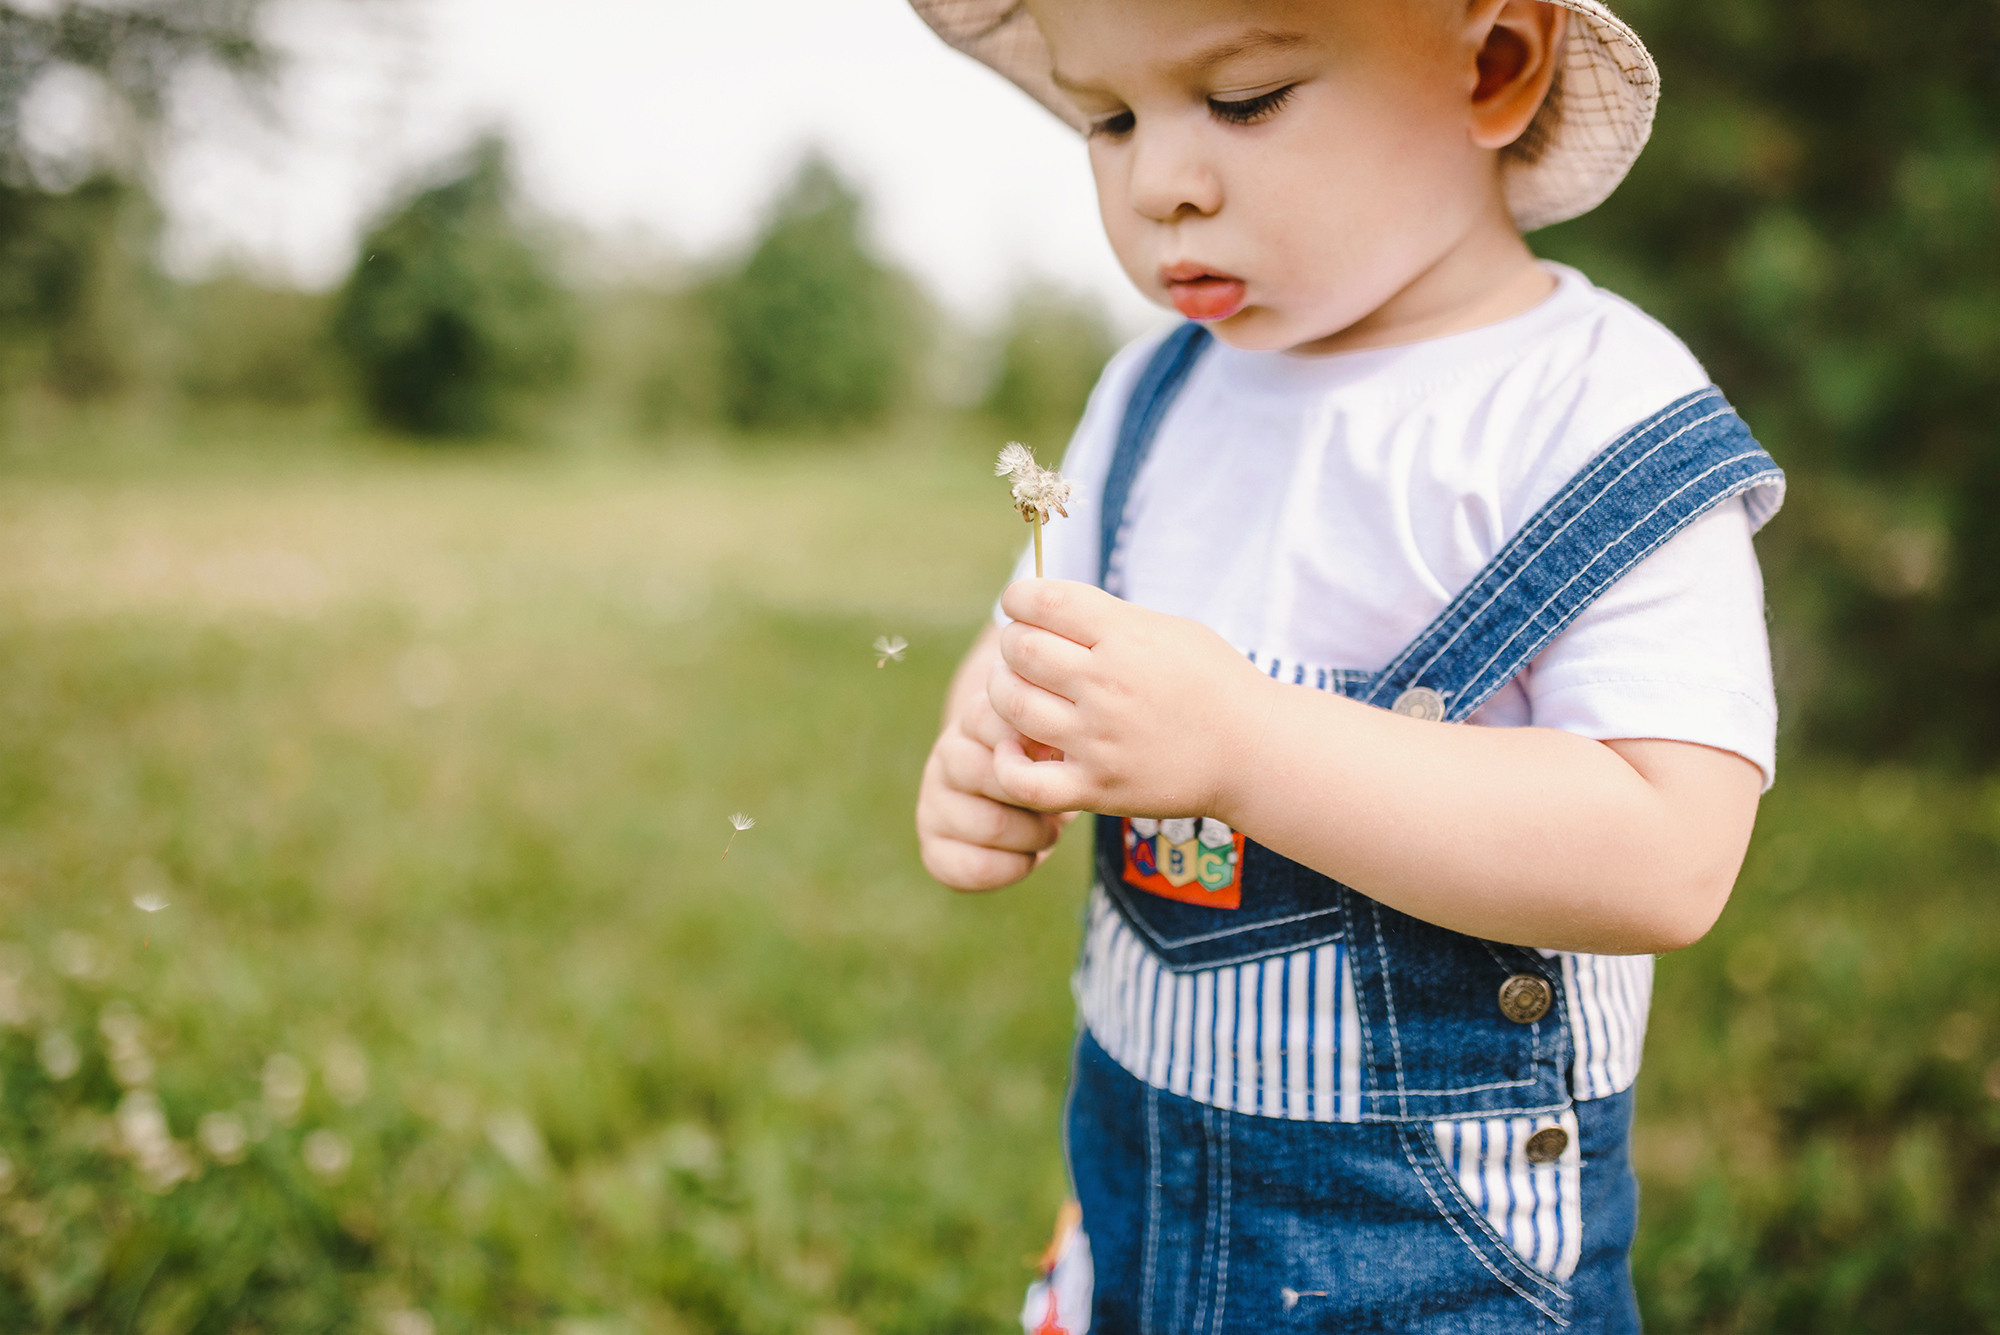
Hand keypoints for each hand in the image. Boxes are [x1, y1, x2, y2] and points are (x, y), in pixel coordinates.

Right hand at [917, 688, 1074, 891]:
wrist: (1021, 803)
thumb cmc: (1045, 766)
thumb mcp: (1053, 741)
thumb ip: (1049, 737)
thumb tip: (1051, 748)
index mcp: (975, 720)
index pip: (996, 722)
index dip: (1037, 748)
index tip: (1057, 761)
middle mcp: (946, 757)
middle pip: (995, 776)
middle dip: (1040, 798)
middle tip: (1058, 804)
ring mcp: (932, 803)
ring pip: (993, 825)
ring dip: (1035, 835)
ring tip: (1048, 830)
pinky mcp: (933, 849)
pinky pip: (979, 867)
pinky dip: (1016, 866)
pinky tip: (1027, 856)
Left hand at [988, 579, 1274, 818]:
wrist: (1254, 753)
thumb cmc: (1213, 683)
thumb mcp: (1170, 630)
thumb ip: (1109, 619)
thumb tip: (1046, 606)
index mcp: (1126, 637)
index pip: (1043, 601)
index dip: (1019, 597)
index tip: (1021, 605)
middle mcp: (1107, 684)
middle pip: (1020, 649)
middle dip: (1013, 643)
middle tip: (1023, 651)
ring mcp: (1098, 740)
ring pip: (1011, 705)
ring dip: (1003, 692)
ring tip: (1017, 690)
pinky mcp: (1096, 788)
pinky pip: (1023, 779)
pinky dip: (1006, 761)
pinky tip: (1014, 746)